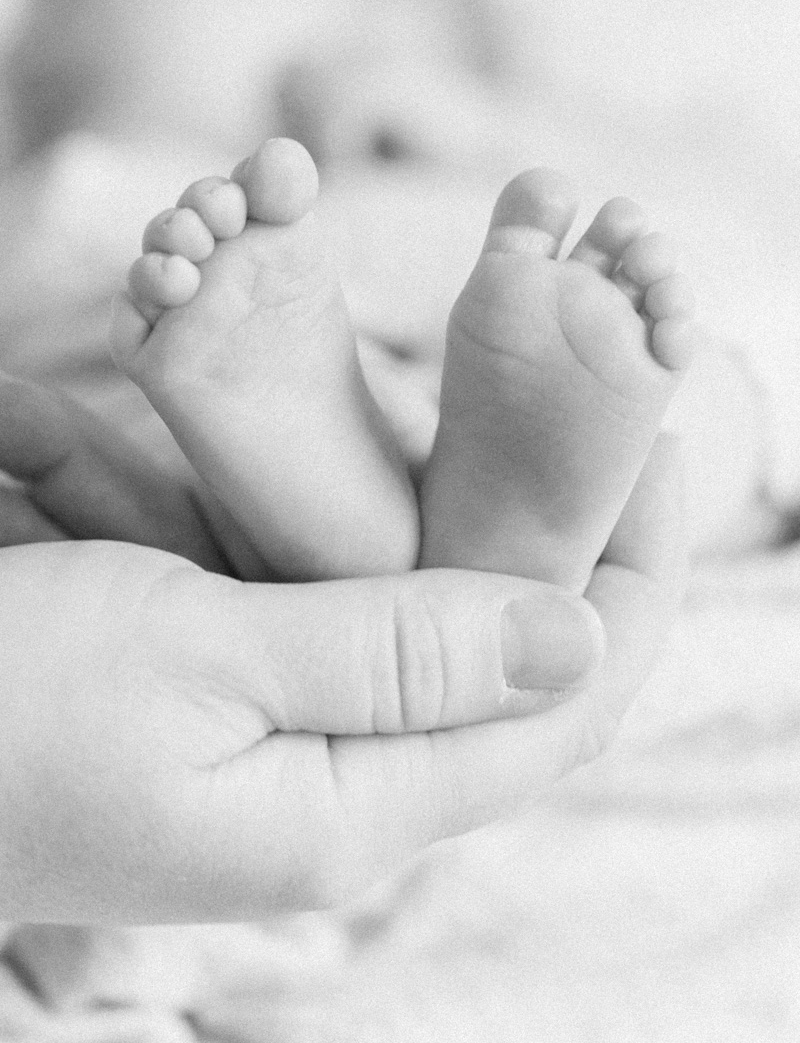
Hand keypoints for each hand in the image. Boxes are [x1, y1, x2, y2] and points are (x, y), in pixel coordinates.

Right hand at [0, 379, 680, 920]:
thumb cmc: (7, 708)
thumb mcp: (205, 657)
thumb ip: (393, 650)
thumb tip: (576, 633)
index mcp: (354, 805)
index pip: (564, 704)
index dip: (632, 580)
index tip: (656, 454)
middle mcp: (335, 789)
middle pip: (495, 658)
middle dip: (537, 530)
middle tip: (567, 406)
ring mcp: (278, 740)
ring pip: (394, 612)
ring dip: (409, 509)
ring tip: (441, 402)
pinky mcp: (225, 696)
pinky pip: (295, 595)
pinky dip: (293, 519)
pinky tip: (310, 459)